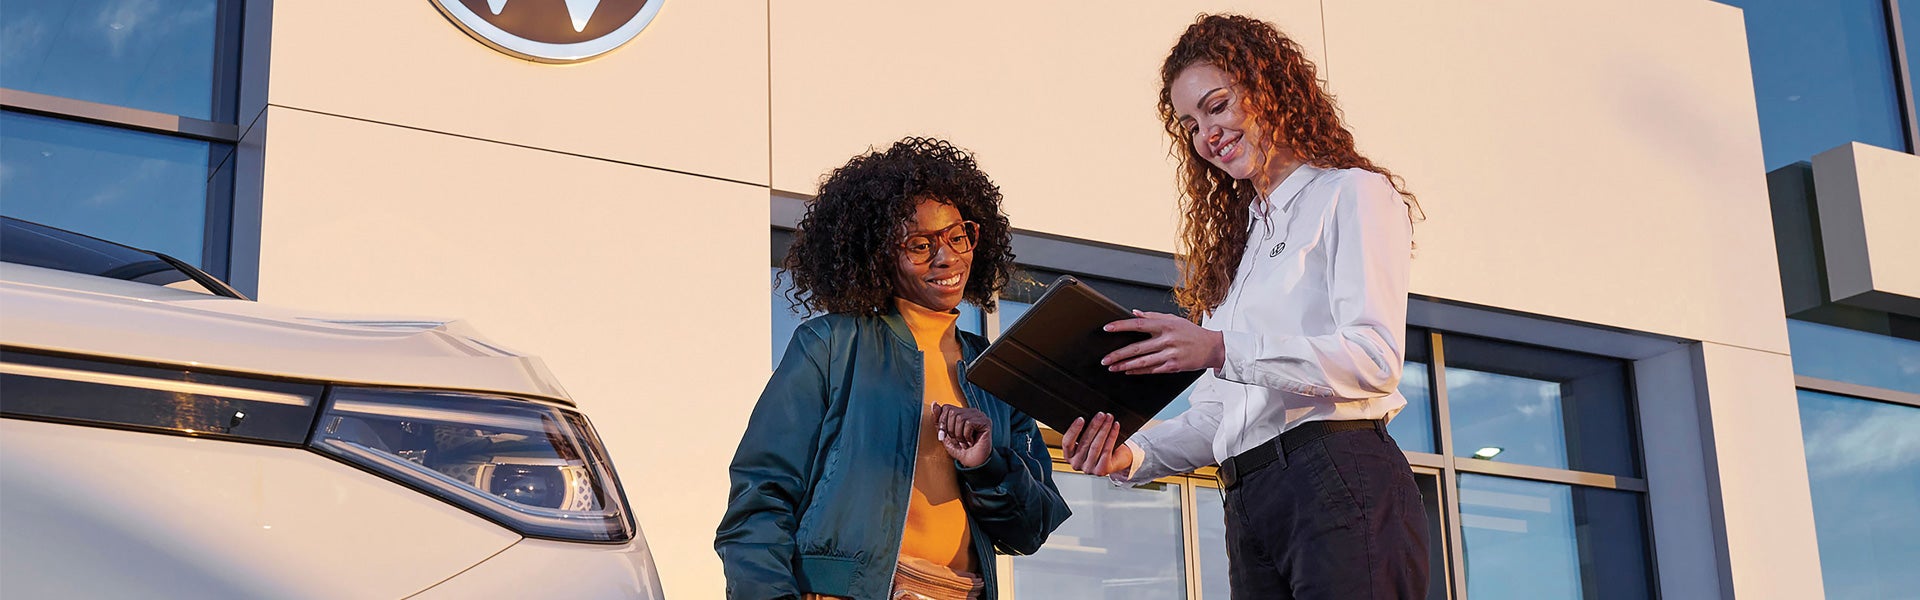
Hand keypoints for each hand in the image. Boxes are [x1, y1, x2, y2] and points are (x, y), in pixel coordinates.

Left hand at [934, 404, 992, 468]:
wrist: (972, 463)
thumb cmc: (960, 450)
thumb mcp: (945, 435)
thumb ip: (939, 420)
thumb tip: (934, 404)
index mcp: (961, 413)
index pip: (946, 407)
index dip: (942, 422)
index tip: (943, 435)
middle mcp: (970, 412)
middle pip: (952, 412)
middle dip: (950, 430)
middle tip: (956, 440)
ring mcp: (979, 416)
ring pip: (960, 418)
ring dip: (959, 435)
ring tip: (964, 442)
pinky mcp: (985, 421)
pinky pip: (969, 423)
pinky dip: (966, 435)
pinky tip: (971, 441)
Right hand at [1060, 412, 1133, 476]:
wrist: (1115, 461)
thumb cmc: (1099, 448)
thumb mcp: (1086, 440)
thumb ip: (1083, 432)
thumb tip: (1087, 417)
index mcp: (1069, 456)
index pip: (1067, 442)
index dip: (1073, 430)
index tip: (1081, 419)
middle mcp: (1077, 464)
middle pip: (1084, 442)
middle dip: (1094, 425)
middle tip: (1100, 415)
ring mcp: (1089, 469)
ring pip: (1096, 445)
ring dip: (1104, 429)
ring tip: (1109, 418)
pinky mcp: (1101, 470)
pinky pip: (1107, 450)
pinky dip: (1112, 436)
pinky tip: (1114, 427)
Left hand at [1101, 310, 1224, 374]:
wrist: (1212, 347)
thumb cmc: (1192, 333)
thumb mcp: (1174, 319)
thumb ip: (1153, 316)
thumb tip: (1135, 313)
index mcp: (1166, 325)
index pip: (1139, 324)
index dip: (1121, 326)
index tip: (1108, 328)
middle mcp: (1167, 340)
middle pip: (1137, 348)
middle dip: (1118, 354)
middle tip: (1105, 359)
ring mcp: (1170, 354)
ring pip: (1143, 362)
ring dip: (1125, 365)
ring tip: (1112, 367)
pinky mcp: (1173, 366)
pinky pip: (1152, 370)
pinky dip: (1139, 371)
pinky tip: (1128, 371)